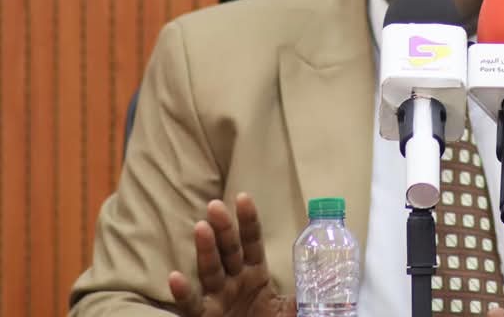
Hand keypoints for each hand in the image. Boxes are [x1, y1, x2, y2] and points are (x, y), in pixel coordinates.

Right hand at [168, 193, 294, 316]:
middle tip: (216, 206)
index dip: (248, 221)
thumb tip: (327, 280)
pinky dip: (183, 292)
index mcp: (255, 274)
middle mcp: (233, 281)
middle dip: (223, 229)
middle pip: (228, 250)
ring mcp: (217, 298)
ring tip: (201, 228)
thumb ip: (302, 295)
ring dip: (205, 250)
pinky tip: (176, 277)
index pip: (251, 242)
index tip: (243, 198)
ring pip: (209, 271)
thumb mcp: (289, 310)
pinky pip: (192, 305)